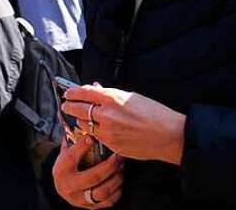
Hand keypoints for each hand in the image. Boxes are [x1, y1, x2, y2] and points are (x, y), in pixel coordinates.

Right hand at [53, 140, 122, 207]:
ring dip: (116, 179)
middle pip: (93, 177)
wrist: (63, 187)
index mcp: (61, 170)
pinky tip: (119, 180)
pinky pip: (108, 202)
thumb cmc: (67, 165)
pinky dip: (117, 191)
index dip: (82, 147)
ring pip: (103, 191)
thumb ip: (74, 140)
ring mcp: (79, 199)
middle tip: (118, 157)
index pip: (71, 157)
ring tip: (121, 168)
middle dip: (109, 166)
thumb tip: (84, 122)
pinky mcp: (90, 207)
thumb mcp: (66, 152)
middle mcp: (68, 187)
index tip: (93, 137)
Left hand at [62, 85, 185, 164]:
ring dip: (82, 120)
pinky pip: (96, 137)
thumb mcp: (131, 97)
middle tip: (66, 105)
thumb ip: (110, 94)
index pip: (84, 92)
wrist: (169, 135)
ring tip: (81, 117)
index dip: (73, 92)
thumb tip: (95, 89)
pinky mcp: (112, 146)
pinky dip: (94, 133)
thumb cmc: (154, 113)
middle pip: (79, 109)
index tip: (68, 92)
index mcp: (112, 98)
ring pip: (85, 125)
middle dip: (69, 106)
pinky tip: (95, 130)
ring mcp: (108, 132)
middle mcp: (107, 114)